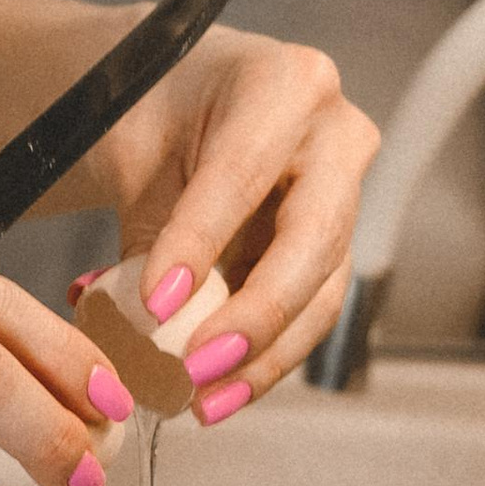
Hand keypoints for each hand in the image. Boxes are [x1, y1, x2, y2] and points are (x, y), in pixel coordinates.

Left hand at [86, 23, 378, 419]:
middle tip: (198, 368)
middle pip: (312, 242)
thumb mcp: (137, 150)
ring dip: (264, 358)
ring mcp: (348, 195)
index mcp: (286, 85)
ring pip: (322, 292)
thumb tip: (136, 330)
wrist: (178, 102)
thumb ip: (146, 231)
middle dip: (255, 317)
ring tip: (205, 400)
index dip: (200, 244)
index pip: (243, 175)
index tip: (156, 302)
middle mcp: (336, 136)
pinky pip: (310, 314)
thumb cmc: (157, 111)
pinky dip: (263, 359)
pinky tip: (219, 392)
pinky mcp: (337, 249)